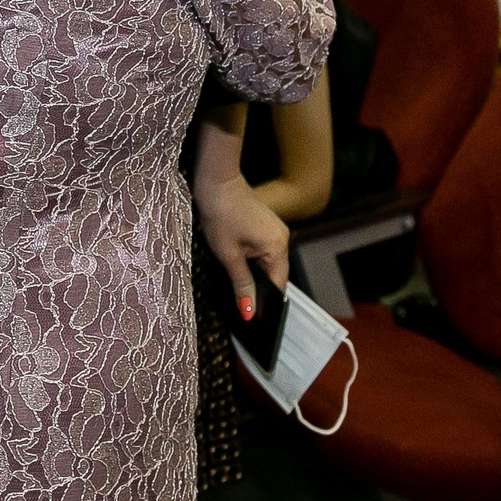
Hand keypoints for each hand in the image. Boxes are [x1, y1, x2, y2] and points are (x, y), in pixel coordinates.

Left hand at [195, 170, 289, 320]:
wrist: (217, 179)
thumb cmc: (220, 214)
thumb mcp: (228, 255)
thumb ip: (241, 284)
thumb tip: (249, 313)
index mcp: (277, 248)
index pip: (277, 286)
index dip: (266, 305)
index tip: (253, 321)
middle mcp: (282, 239)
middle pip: (275, 276)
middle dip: (261, 292)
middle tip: (244, 311)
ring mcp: (276, 231)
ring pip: (269, 264)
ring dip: (256, 277)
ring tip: (241, 293)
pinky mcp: (267, 225)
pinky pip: (265, 252)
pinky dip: (255, 263)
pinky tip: (241, 268)